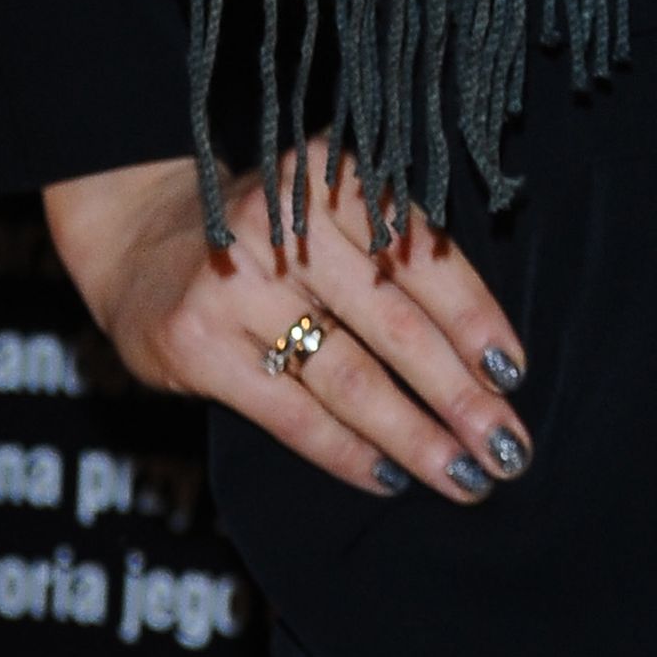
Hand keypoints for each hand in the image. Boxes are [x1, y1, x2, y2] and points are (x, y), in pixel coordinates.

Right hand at [46, 146, 534, 507]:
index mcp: (333, 179)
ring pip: (348, 377)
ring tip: (464, 476)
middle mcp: (286, 223)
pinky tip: (390, 477)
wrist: (142, 237)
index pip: (420, 255)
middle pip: (394, 323)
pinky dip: (346, 451)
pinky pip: (290, 412)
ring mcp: (237, 284)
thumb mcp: (331, 209)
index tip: (514, 372)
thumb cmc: (273, 232)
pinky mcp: (196, 344)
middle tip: (507, 446)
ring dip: (414, 435)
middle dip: (458, 393)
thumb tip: (486, 351)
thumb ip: (395, 251)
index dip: (473, 318)